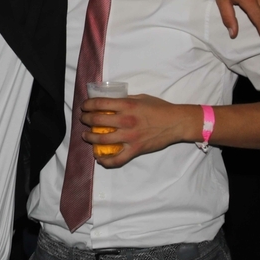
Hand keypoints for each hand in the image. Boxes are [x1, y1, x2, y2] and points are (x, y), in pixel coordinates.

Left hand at [80, 95, 200, 167]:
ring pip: (102, 140)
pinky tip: (99, 159)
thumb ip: (125, 101)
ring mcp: (130, 136)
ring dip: (89, 138)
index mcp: (126, 105)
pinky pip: (118, 159)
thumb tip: (111, 103)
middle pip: (97, 120)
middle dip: (85, 119)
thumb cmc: (160, 108)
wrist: (176, 122)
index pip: (99, 104)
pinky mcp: (135, 149)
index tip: (84, 106)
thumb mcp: (140, 98)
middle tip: (83, 119)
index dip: (87, 105)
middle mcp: (126, 120)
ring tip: (86, 135)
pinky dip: (106, 161)